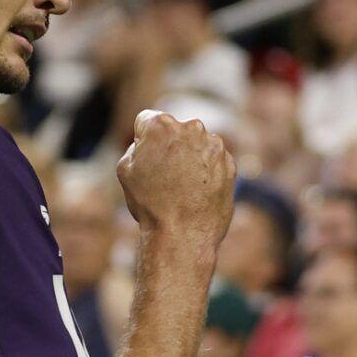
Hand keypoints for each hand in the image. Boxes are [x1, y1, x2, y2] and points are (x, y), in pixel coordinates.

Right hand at [116, 110, 235, 249]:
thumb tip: (148, 143)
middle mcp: (191, 127)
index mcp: (161, 125)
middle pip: (175, 130)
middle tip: (164, 176)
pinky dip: (207, 172)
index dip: (143, 141)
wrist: (182, 235)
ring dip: (190, 159)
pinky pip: (214, 161)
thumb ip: (136, 146)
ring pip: (197, 145)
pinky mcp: (230, 163)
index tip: (146, 159)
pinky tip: (197, 193)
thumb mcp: (126, 170)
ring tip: (182, 189)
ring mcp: (214, 145)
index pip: (147, 121)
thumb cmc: (150, 204)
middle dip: (170, 146)